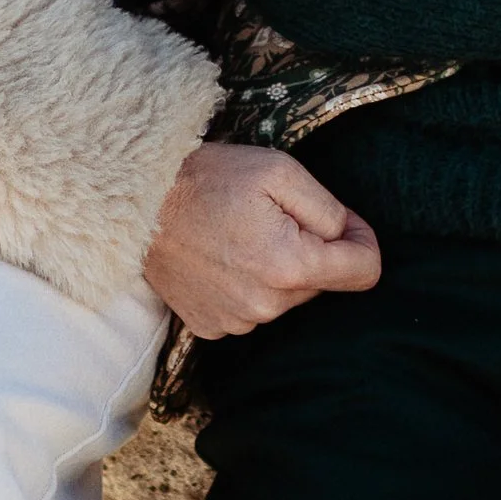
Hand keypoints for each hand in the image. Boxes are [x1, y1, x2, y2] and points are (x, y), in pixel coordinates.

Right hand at [142, 140, 381, 336]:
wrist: (136, 204)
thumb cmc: (208, 179)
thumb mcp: (279, 171)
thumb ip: (328, 208)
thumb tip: (350, 235)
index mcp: (290, 267)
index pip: (364, 271)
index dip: (362, 240)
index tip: (345, 220)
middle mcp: (266, 307)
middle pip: (322, 282)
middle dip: (312, 249)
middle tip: (274, 214)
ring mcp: (237, 323)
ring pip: (286, 296)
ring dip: (279, 268)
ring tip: (242, 232)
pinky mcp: (212, 328)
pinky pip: (252, 308)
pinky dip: (248, 284)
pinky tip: (222, 256)